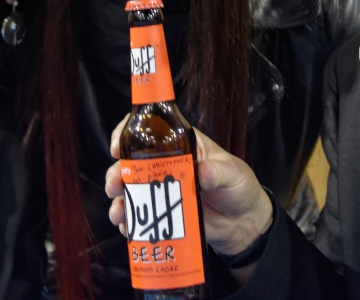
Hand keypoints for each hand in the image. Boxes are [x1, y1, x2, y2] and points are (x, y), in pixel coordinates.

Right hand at [104, 116, 274, 255]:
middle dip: (117, 173)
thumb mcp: (233, 173)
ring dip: (120, 201)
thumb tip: (202, 173)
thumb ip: (218, 172)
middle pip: (133, 162)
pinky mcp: (163, 215)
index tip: (118, 146)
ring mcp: (162, 191)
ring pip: (131, 190)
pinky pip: (141, 217)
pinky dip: (130, 223)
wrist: (245, 224)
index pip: (151, 130)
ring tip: (119, 213)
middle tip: (114, 186)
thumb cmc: (240, 188)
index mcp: (182, 145)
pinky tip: (129, 229)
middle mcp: (166, 165)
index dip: (130, 132)